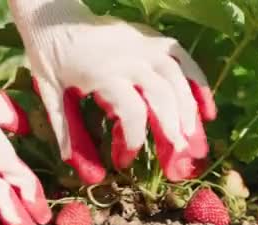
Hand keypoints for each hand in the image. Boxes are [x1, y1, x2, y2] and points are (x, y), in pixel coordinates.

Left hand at [9, 0, 216, 184]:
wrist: (52, 16)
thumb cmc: (49, 59)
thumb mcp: (51, 97)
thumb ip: (70, 134)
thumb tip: (89, 176)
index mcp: (102, 72)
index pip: (131, 111)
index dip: (134, 141)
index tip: (124, 162)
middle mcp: (129, 57)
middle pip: (162, 96)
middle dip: (174, 132)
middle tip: (179, 163)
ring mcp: (144, 45)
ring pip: (177, 78)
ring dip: (190, 113)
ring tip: (195, 143)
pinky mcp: (152, 39)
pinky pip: (183, 58)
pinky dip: (199, 84)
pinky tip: (208, 111)